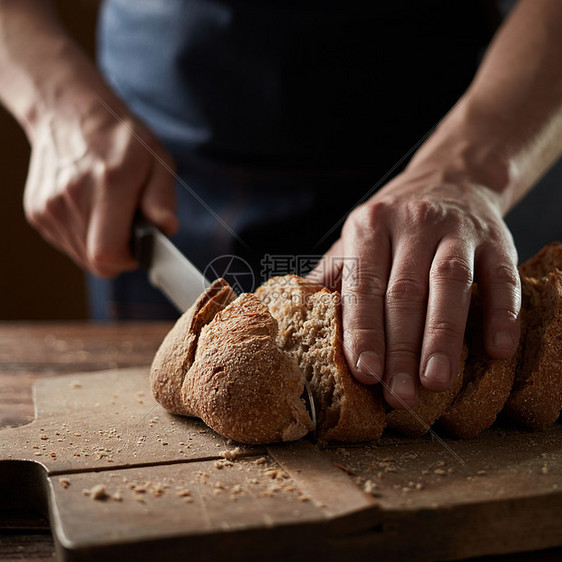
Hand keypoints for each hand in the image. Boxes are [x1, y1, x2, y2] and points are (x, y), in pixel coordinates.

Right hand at [23, 88, 177, 276]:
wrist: (69, 114)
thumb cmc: (121, 139)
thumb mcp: (157, 160)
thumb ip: (162, 196)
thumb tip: (166, 227)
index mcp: (109, 183)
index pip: (108, 253)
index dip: (128, 259)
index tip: (140, 245)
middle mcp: (72, 196)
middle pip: (96, 261)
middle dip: (119, 253)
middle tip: (128, 227)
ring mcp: (49, 206)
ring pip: (81, 255)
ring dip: (100, 244)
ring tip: (108, 213)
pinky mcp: (36, 212)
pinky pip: (67, 243)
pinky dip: (83, 236)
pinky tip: (90, 210)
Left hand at [312, 170, 520, 408]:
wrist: (450, 180)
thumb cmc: (394, 224)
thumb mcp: (359, 238)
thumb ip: (333, 275)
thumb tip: (298, 317)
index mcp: (369, 226)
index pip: (363, 285)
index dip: (363, 330)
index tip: (365, 372)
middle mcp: (412, 223)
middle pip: (404, 291)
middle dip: (401, 347)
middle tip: (399, 394)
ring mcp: (457, 230)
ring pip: (449, 284)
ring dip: (442, 336)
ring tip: (436, 381)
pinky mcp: (496, 239)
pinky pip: (501, 277)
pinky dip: (501, 314)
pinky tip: (497, 350)